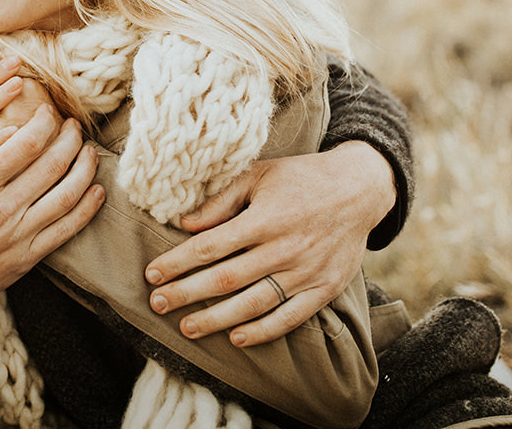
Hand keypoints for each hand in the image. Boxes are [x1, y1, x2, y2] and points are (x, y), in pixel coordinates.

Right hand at [0, 98, 104, 351]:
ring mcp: (17, 236)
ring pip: (67, 196)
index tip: (49, 111)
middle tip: (74, 126)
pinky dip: (87, 208)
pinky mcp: (26, 258)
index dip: (45, 122)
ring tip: (90, 151)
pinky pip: (67, 229)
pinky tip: (96, 190)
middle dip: (70, 139)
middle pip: (53, 165)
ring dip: (85, 169)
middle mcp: (2, 209)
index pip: (26, 144)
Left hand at [144, 141, 394, 346]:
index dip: (177, 263)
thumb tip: (185, 224)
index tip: (151, 274)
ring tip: (187, 327)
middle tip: (157, 304)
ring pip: (253, 304)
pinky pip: (289, 318)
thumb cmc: (301, 178)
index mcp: (265, 218)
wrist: (360, 190)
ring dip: (216, 319)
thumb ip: (222, 199)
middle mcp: (284, 249)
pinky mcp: (324, 289)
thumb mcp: (259, 174)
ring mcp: (305, 273)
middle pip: (226, 279)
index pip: (210, 247)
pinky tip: (236, 338)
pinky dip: (262, 332)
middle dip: (186, 294)